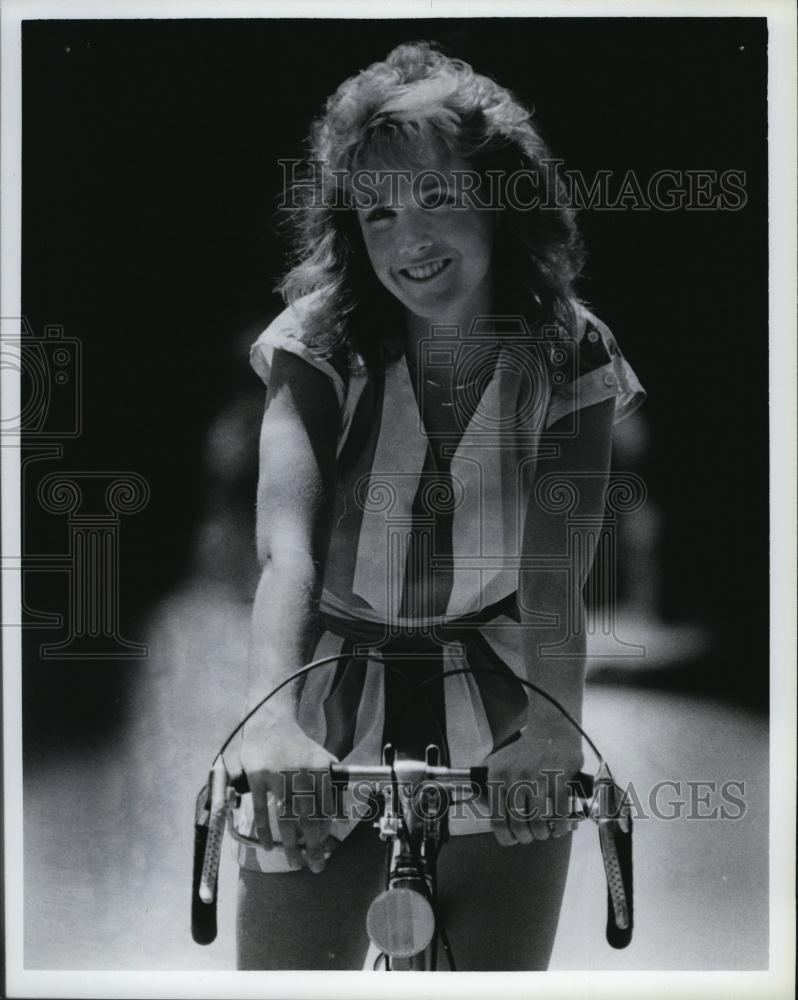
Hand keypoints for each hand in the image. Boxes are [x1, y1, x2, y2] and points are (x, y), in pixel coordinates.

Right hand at [240, 710, 337, 872]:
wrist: (270, 723)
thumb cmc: (299, 747)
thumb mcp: (323, 760)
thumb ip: (334, 787)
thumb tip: (343, 819)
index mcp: (319, 768)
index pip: (325, 807)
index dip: (326, 831)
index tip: (327, 849)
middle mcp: (299, 773)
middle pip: (307, 817)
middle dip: (313, 845)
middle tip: (316, 865)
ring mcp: (276, 776)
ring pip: (284, 818)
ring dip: (290, 844)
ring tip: (295, 862)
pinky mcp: (256, 778)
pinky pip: (260, 810)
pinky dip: (264, 831)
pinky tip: (267, 847)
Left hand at [483, 724, 583, 844]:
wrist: (550, 731)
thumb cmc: (522, 753)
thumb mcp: (496, 763)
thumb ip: (485, 785)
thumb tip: (475, 805)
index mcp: (497, 776)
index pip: (498, 819)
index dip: (506, 837)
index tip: (513, 840)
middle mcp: (515, 777)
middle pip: (519, 824)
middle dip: (526, 836)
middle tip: (531, 836)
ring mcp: (538, 777)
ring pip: (539, 822)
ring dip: (543, 833)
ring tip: (544, 832)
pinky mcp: (560, 778)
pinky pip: (560, 813)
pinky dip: (561, 826)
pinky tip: (560, 827)